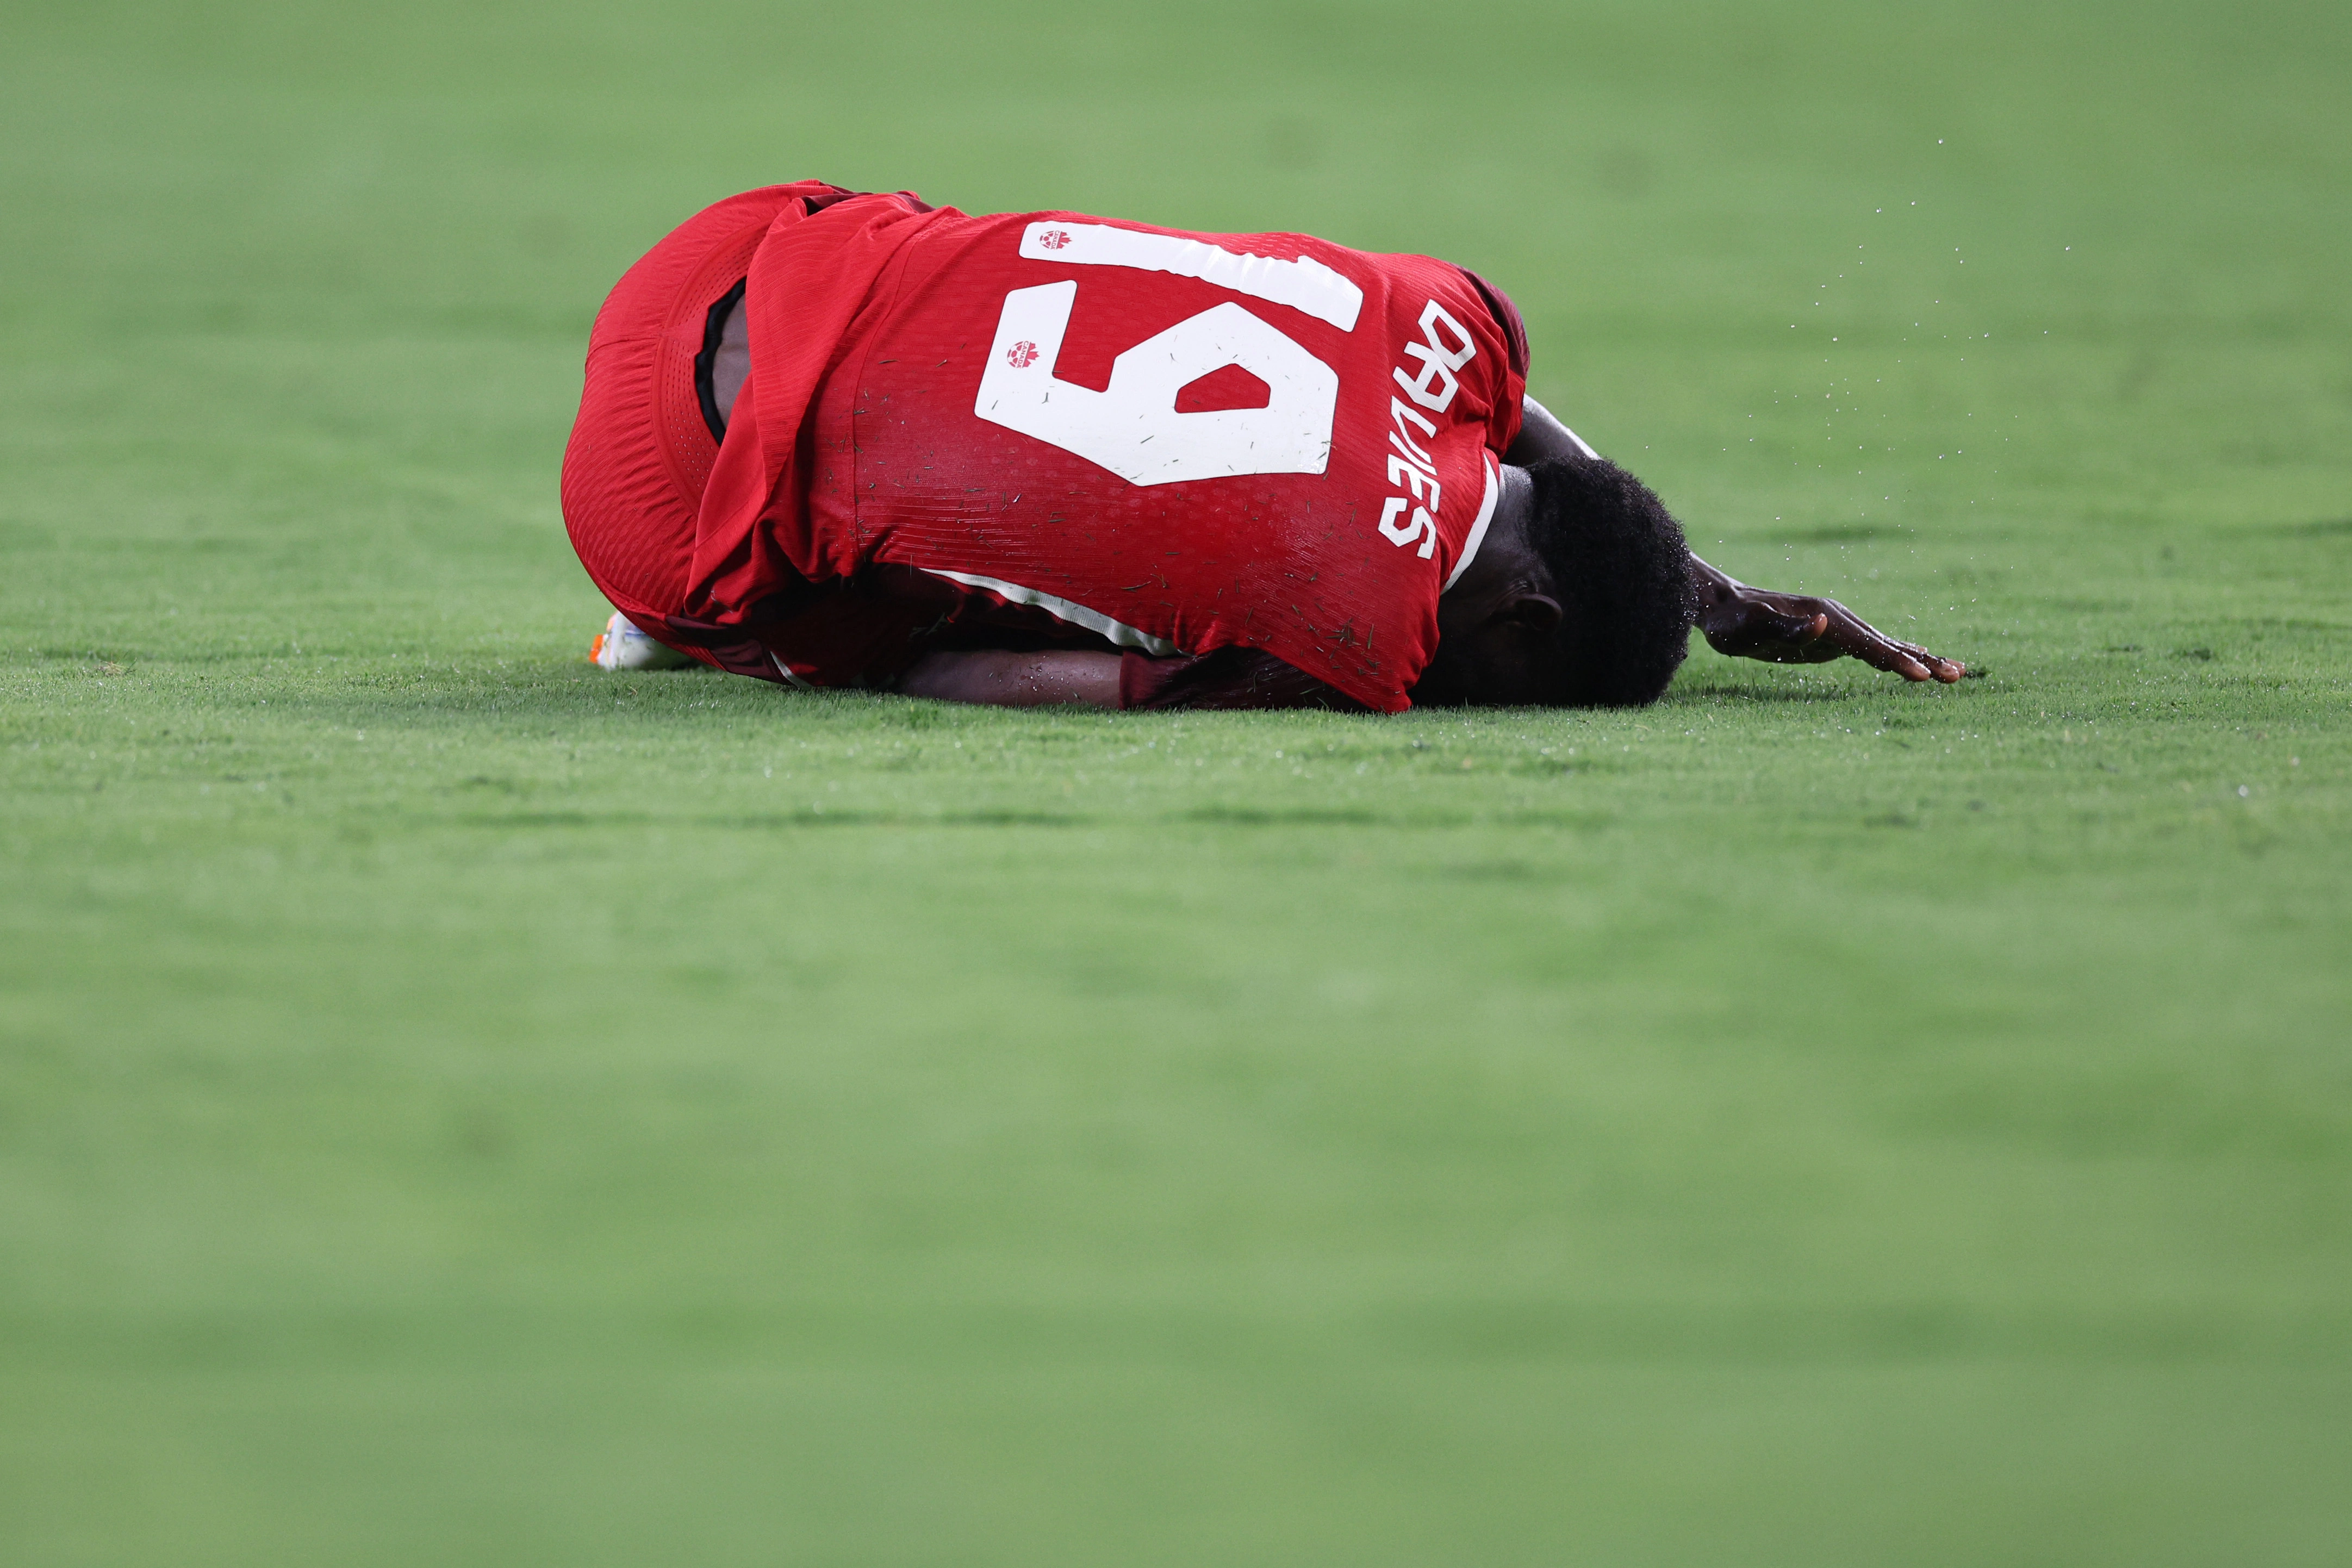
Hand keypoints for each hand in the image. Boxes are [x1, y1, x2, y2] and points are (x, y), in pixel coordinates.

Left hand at [1699, 579, 1963, 682]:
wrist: (1721, 606)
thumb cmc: (1731, 622)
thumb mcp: (1751, 628)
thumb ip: (1786, 628)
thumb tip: (1822, 624)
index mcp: (1823, 618)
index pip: (1867, 644)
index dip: (1895, 660)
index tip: (1921, 676)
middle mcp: (1836, 620)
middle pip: (1886, 643)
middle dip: (1920, 660)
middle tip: (1957, 675)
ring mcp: (1836, 628)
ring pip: (1883, 645)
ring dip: (1917, 658)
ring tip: (1951, 673)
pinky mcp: (1831, 639)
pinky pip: (1870, 649)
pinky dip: (1896, 656)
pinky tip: (1915, 660)